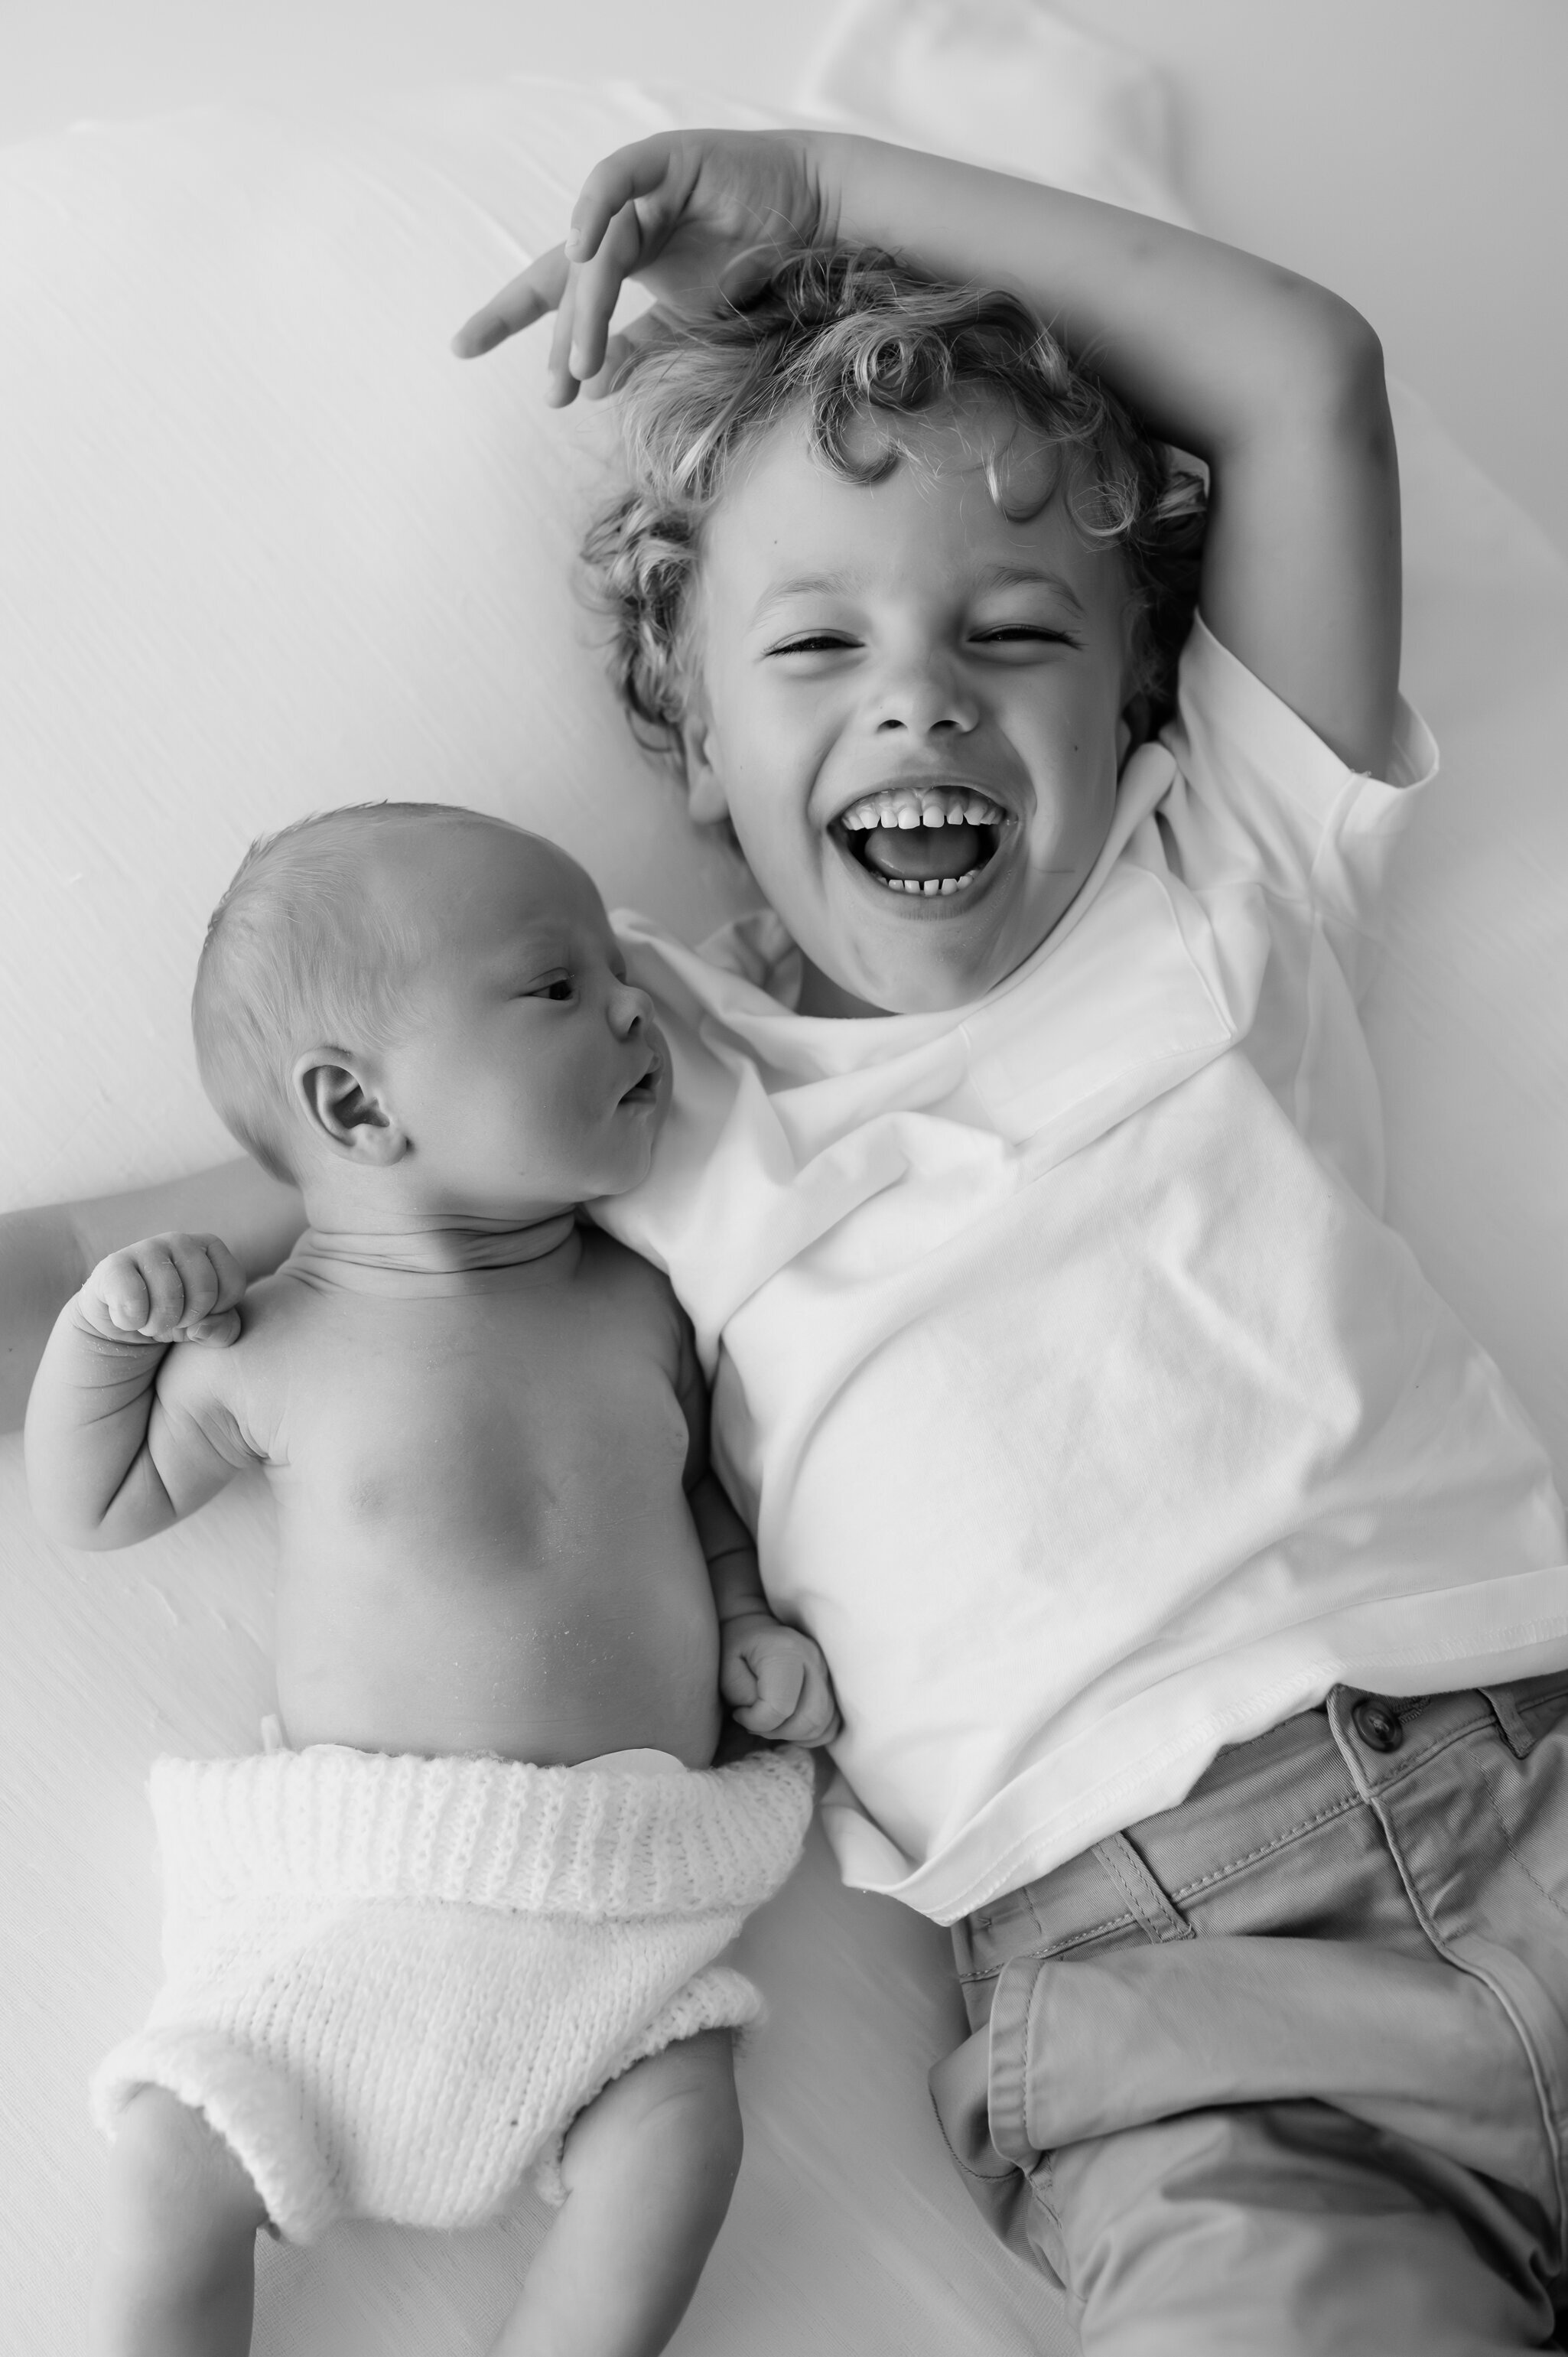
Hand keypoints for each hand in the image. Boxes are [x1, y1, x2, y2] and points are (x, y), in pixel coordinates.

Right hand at [75, 1232, 245, 1347]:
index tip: (200, 1314)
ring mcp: (145, 1248)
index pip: (233, 1284)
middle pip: (204, 1290)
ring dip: (160, 1324)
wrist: (124, 1324)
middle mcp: (179, 1241)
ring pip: (169, 1296)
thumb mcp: (208, 1328)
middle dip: (190, 1319)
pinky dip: (132, 1322)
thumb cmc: (175, 1318)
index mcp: (209, 1248)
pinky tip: (128, 1318)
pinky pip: (133, 1300)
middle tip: (173, 1321)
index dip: (218, 1311)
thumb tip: (201, 1328)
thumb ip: (223, 1330)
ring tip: (151, 1322)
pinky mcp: (113, 1265)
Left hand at [451, 128, 834, 402]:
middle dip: (557, 338)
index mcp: (621, 257)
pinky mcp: (665, 160)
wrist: (818, 222)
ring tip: (581, 364)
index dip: (509, 315)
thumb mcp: (690, 324)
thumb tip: (593, 386)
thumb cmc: (759, 268)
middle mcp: (621, 223)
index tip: (460, 348)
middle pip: (569, 280)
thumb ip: (640, 349)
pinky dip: (593, 209)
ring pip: (596, 253)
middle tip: (554, 392)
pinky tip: (579, 248)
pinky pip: (616, 180)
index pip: (554, 290)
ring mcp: (641, 190)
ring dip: (586, 312)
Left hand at [720, 1609, 839, 1745]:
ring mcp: (826, 1672)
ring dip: (792, 1734)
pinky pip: (829, 1724)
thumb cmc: (735, 1648)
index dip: (755, 1721)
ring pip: (821, 1724)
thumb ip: (742, 1694)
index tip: (739, 1713)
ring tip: (769, 1721)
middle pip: (810, 1718)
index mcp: (786, 1652)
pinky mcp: (830, 1684)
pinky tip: (787, 1725)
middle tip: (755, 1723)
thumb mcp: (725, 1668)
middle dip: (777, 1732)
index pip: (780, 1708)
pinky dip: (808, 1733)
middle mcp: (813, 1660)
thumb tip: (763, 1718)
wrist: (753, 1628)